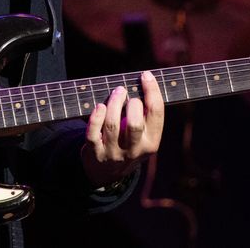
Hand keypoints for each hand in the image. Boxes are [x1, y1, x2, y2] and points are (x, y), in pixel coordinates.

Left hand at [81, 70, 164, 186]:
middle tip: (125, 92)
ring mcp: (114, 153)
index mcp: (152, 142)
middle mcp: (134, 150)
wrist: (108, 172)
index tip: (146, 76)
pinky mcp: (96, 153)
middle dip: (130, 103)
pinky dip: (95, 118)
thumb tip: (145, 79)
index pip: (156, 114)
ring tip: (115, 93)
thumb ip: (146, 114)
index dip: (152, 91)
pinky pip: (93, 134)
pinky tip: (99, 107)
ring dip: (112, 104)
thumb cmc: (128, 142)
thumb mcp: (144, 134)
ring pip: (112, 126)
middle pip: (135, 123)